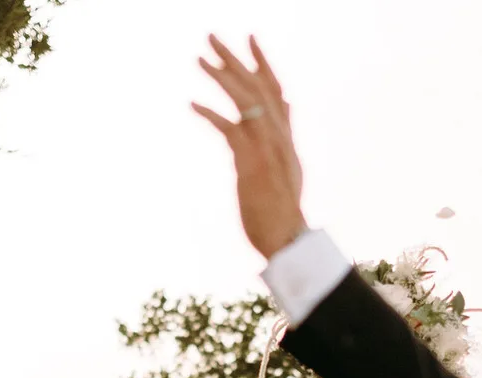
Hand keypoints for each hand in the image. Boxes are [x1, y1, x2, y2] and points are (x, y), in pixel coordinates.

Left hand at [193, 36, 306, 258]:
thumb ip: (284, 135)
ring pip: (244, 100)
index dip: (262, 63)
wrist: (287, 237)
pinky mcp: (252, 162)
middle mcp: (278, 136)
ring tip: (198, 59)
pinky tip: (192, 104)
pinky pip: (230, 129)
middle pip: (256, 86)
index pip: (275, 90)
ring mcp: (266, 147)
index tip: (249, 39)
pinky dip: (211, 114)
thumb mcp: (289, 167)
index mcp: (285, 137)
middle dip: (234, 59)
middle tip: (211, 37)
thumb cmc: (282, 210)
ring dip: (221, 77)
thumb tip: (285, 108)